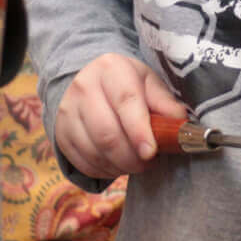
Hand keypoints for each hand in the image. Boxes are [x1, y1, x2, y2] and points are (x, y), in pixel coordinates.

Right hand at [54, 54, 187, 179]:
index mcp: (111, 69)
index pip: (125, 102)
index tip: (151, 152)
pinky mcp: (60, 132)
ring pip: (94, 151)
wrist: (87, 79)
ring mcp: (67, 111)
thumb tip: (180, 124)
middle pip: (106, 133)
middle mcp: (83, 87)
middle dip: (131, 157)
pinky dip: (103, 170)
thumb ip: (165, 102)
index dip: (139, 131)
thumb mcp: (148, 82)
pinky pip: (82, 162)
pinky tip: (116, 164)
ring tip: (134, 163)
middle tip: (147, 162)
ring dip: (118, 166)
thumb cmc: (126, 83)